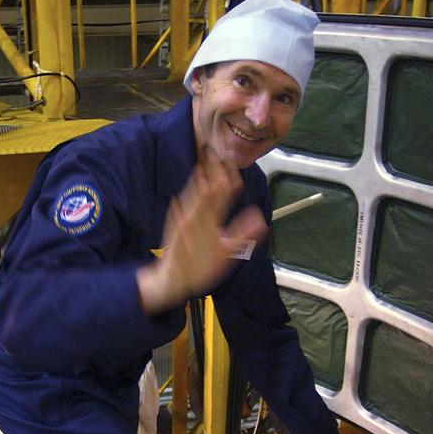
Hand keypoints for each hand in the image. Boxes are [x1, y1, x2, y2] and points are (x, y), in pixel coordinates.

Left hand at [137, 156, 267, 313]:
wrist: (172, 279)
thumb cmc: (201, 270)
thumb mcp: (227, 255)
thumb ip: (244, 234)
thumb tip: (260, 218)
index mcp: (212, 222)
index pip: (224, 194)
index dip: (230, 179)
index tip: (236, 167)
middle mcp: (197, 216)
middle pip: (208, 187)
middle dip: (215, 171)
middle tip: (221, 154)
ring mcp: (183, 217)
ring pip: (194, 191)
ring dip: (202, 175)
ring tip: (208, 160)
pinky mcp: (174, 221)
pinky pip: (183, 200)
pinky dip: (189, 188)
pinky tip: (193, 181)